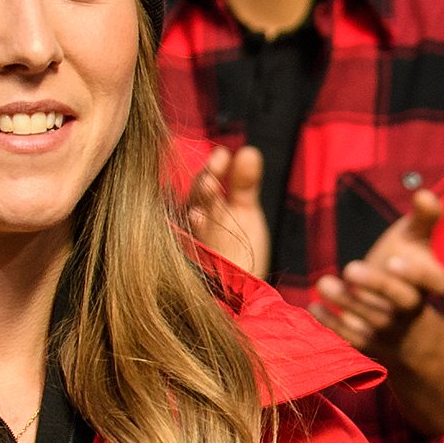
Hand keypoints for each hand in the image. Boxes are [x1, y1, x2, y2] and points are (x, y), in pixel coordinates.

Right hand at [183, 144, 271, 276]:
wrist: (239, 292)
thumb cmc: (238, 249)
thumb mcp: (244, 210)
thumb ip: (245, 183)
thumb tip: (249, 151)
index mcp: (206, 206)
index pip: (206, 181)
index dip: (213, 169)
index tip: (223, 155)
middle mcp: (197, 223)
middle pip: (197, 199)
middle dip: (204, 186)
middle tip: (212, 176)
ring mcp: (195, 244)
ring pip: (195, 221)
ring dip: (200, 207)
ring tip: (207, 190)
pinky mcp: (195, 265)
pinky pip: (194, 250)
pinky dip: (197, 235)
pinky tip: (198, 219)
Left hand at [312, 190, 443, 349]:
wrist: (407, 326)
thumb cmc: (408, 269)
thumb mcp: (417, 241)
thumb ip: (424, 217)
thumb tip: (424, 193)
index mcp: (430, 283)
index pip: (437, 284)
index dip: (419, 276)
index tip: (395, 260)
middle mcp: (414, 308)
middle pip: (404, 301)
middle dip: (378, 286)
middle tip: (351, 268)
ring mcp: (393, 328)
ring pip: (374, 320)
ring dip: (347, 302)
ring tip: (323, 283)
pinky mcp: (371, 343)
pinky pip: (353, 339)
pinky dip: (332, 324)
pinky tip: (314, 306)